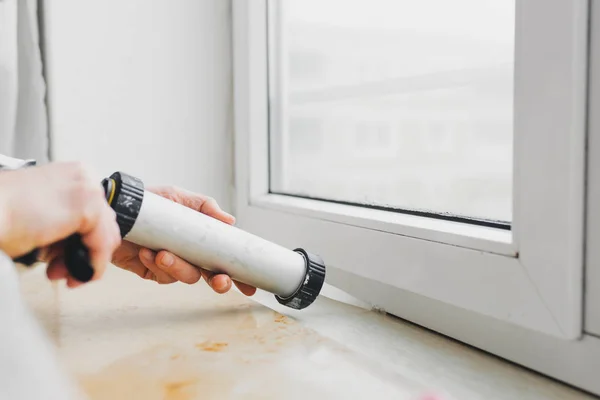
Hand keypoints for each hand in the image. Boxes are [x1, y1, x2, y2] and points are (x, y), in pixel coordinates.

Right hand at [0, 162, 120, 286]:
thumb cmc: (2, 213)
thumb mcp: (42, 214)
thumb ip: (66, 223)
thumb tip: (76, 244)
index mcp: (74, 174)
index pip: (96, 213)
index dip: (84, 241)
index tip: (65, 258)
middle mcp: (85, 177)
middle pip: (104, 225)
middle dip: (84, 253)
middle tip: (64, 270)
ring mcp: (89, 190)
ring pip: (106, 237)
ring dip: (87, 262)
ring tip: (64, 275)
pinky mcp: (88, 208)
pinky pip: (102, 246)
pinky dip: (92, 266)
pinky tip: (75, 276)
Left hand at [111, 186, 256, 295]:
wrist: (116, 209)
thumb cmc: (150, 202)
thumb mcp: (179, 197)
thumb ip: (205, 207)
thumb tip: (230, 221)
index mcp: (201, 240)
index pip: (224, 258)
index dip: (239, 273)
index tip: (249, 285)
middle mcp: (190, 254)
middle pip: (211, 275)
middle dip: (218, 282)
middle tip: (219, 280)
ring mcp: (172, 264)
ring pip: (187, 276)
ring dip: (178, 267)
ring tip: (163, 254)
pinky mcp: (153, 271)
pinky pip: (162, 275)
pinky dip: (156, 264)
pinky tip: (146, 252)